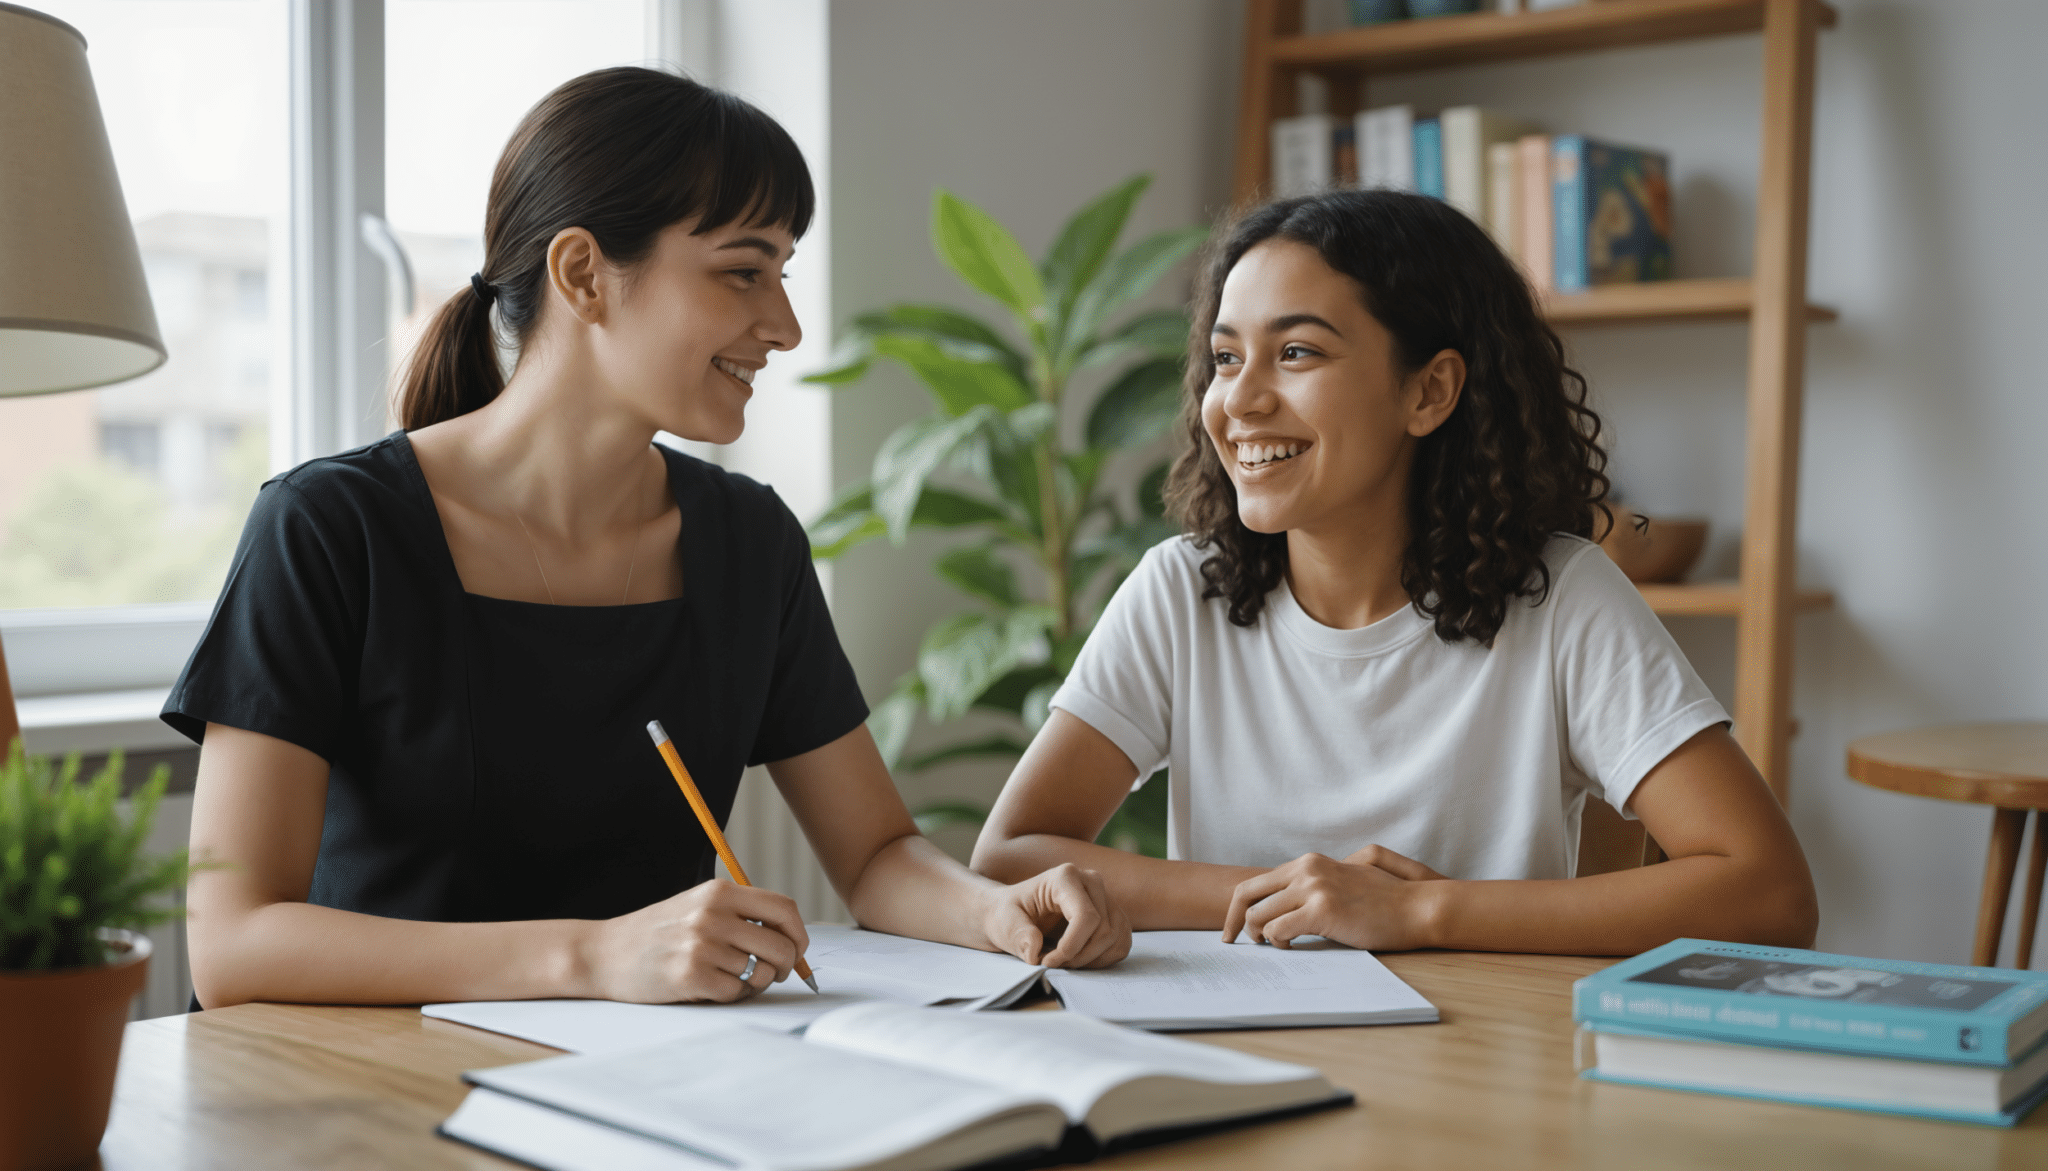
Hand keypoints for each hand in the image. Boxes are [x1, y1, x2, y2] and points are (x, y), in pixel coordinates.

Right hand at [582, 879, 808, 1003]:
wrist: (603, 953)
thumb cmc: (656, 933)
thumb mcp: (697, 906)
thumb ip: (740, 914)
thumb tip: (792, 940)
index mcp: (719, 892)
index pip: (784, 908)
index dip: (798, 933)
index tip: (797, 949)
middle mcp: (713, 915)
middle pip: (781, 945)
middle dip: (785, 966)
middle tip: (773, 973)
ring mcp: (701, 946)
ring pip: (760, 973)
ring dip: (754, 983)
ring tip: (732, 978)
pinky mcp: (691, 976)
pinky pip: (736, 993)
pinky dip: (731, 996)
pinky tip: (712, 988)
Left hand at [982, 863, 1130, 968]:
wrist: (1014, 912)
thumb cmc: (1009, 914)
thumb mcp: (1004, 922)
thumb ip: (1018, 935)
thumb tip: (1034, 951)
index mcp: (1065, 877)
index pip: (1086, 916)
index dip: (1072, 946)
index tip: (1048, 961)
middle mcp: (1091, 881)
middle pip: (1104, 930)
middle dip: (1080, 956)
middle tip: (1054, 963)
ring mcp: (1105, 896)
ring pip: (1116, 937)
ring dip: (1092, 959)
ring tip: (1066, 961)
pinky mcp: (1112, 914)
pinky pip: (1122, 942)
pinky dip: (1104, 958)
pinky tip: (1081, 958)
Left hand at [1222, 846, 1446, 951]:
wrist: (1417, 908)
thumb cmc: (1385, 902)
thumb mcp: (1343, 882)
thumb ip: (1314, 887)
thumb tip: (1283, 907)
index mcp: (1308, 862)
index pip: (1256, 882)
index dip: (1236, 908)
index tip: (1232, 930)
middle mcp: (1306, 869)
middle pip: (1246, 895)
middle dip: (1233, 922)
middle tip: (1232, 943)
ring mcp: (1313, 887)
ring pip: (1259, 916)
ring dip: (1262, 937)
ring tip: (1278, 947)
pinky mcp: (1322, 909)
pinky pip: (1279, 930)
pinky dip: (1278, 943)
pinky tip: (1292, 947)